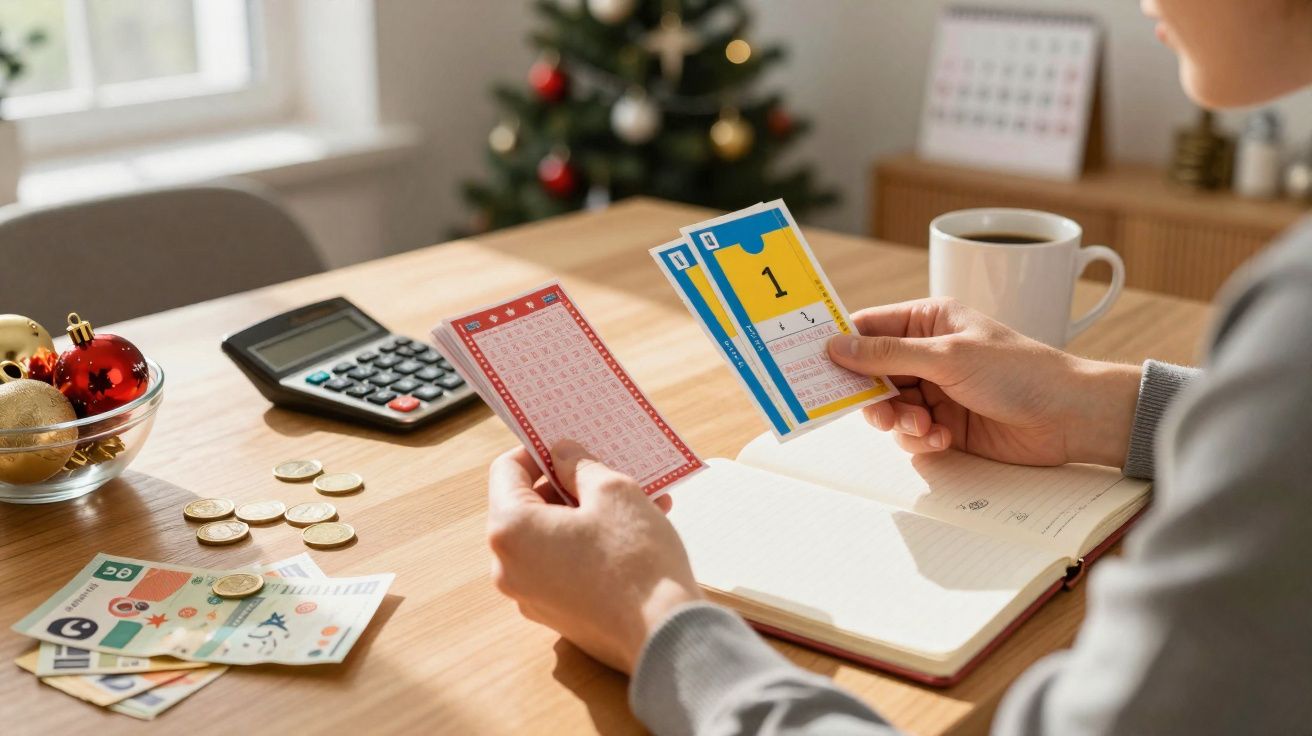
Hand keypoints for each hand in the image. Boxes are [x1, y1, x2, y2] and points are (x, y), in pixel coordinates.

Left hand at [486, 441, 701, 673]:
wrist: (664, 635)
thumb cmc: (635, 561)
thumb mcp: (613, 491)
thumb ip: (579, 464)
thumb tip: (561, 454)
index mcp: (510, 530)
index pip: (506, 470)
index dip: (537, 450)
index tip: (567, 443)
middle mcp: (509, 567)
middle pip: (529, 505)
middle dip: (569, 483)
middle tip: (606, 467)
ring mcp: (531, 595)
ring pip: (552, 536)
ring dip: (587, 512)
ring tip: (637, 497)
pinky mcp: (557, 614)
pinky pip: (565, 565)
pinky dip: (591, 543)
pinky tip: (635, 530)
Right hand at [827, 298, 1141, 467]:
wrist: (1067, 417)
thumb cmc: (1018, 372)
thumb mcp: (947, 356)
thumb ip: (887, 353)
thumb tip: (836, 347)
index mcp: (928, 321)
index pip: (869, 327)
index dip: (841, 345)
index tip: (815, 364)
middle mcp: (927, 353)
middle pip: (871, 373)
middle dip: (872, 395)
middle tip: (880, 410)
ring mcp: (936, 390)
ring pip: (888, 407)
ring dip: (899, 420)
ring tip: (922, 425)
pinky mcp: (945, 423)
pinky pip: (910, 433)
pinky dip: (919, 438)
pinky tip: (942, 437)